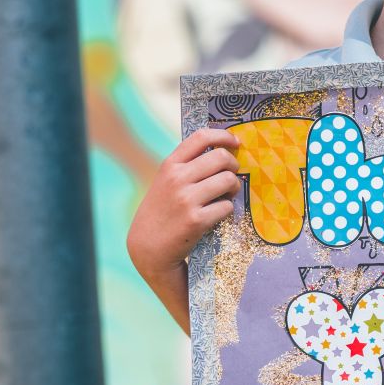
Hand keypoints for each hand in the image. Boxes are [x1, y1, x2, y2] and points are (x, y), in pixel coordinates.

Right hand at [126, 128, 241, 332]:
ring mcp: (186, 199)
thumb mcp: (165, 182)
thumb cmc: (161, 212)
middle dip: (234, 165)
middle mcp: (177, 178)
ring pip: (229, 180)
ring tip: (227, 195)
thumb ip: (186, 166)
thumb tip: (221, 151)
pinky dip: (228, 210)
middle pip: (221, 157)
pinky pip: (227, 206)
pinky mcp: (196, 220)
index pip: (201, 137)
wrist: (148, 248)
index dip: (224, 136)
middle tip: (232, 175)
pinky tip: (218, 214)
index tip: (235, 142)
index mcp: (170, 165)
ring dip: (234, 188)